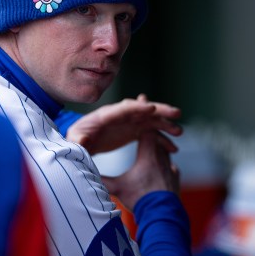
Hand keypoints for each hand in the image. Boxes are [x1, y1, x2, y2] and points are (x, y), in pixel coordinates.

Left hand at [66, 94, 181, 154]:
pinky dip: (162, 138)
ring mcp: (129, 122)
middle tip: (176, 113)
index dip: (137, 107)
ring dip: (165, 125)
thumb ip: (79, 141)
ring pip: (151, 120)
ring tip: (179, 132)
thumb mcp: (75, 141)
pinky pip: (151, 132)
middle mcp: (120, 115)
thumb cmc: (77, 141)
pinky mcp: (134, 130)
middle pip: (142, 110)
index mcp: (105, 116)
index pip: (123, 109)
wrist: (81, 144)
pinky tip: (172, 148)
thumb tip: (82, 142)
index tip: (152, 108)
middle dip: (159, 110)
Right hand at [102, 130, 179, 209]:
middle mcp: (162, 158)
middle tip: (139, 144)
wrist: (161, 214)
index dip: (141, 132)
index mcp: (148, 155)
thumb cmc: (140, 198)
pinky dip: (164, 168)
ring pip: (166, 153)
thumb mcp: (117, 188)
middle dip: (149, 142)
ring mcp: (171, 168)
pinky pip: (171, 167)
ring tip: (147, 160)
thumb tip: (84, 174)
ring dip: (157, 154)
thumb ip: (102, 179)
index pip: (148, 132)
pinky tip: (157, 174)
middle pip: (158, 141)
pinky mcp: (176, 178)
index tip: (134, 133)